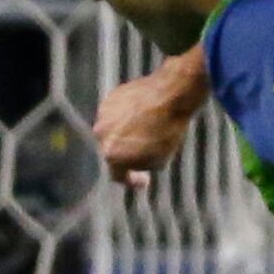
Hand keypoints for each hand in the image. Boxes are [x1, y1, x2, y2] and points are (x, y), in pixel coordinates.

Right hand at [92, 58, 207, 188]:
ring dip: (124, 133)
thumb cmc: (168, 128)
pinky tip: (142, 114)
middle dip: (126, 153)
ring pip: (112, 131)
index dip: (132, 180)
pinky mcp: (109, 99)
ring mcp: (103, 116)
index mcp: (112, 155)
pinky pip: (114, 114)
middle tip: (145, 149)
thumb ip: (141, 166)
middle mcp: (101, 136)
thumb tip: (136, 164)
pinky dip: (125, 116)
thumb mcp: (160, 160)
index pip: (117, 175)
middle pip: (112, 151)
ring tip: (146, 128)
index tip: (142, 179)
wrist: (171, 94)